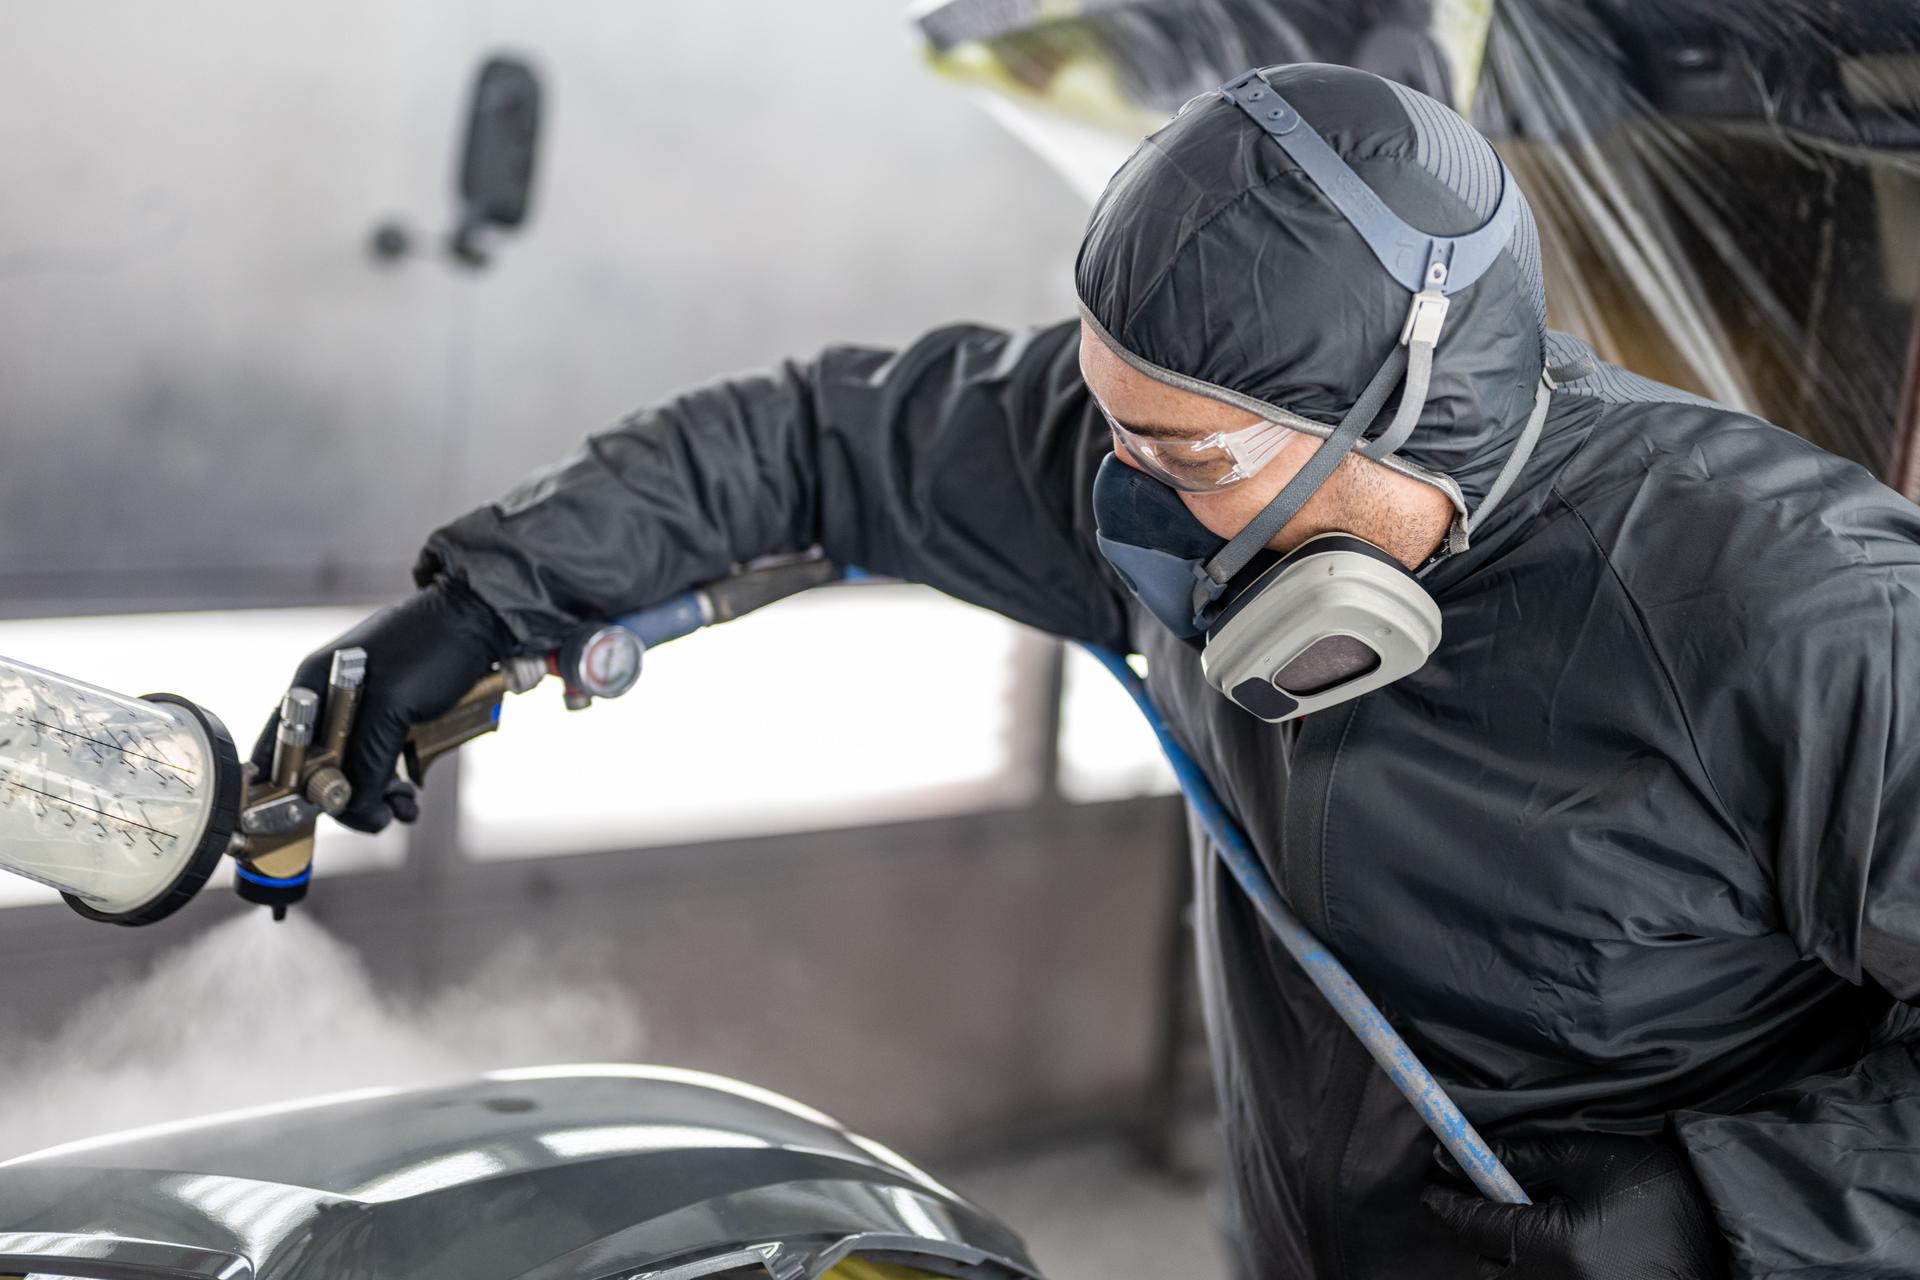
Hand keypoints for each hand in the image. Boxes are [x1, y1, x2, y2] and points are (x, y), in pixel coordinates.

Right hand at [251, 579, 511, 831]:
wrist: (483, 618)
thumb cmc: (433, 647)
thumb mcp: (394, 706)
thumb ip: (367, 757)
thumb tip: (351, 806)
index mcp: (314, 685)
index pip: (282, 747)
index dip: (283, 789)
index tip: (297, 822)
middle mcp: (330, 697)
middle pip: (320, 765)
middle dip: (345, 799)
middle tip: (378, 820)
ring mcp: (361, 706)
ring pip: (355, 766)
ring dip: (374, 796)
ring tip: (404, 811)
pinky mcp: (392, 713)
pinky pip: (380, 757)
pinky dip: (391, 781)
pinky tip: (409, 799)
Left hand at [1422, 1133, 1729, 1279]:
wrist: (1724, 1247)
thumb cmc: (1663, 1199)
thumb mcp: (1596, 1162)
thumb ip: (1530, 1157)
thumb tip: (1474, 1152)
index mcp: (1555, 1247)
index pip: (1476, 1224)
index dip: (1448, 1201)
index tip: (1430, 1185)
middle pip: (1488, 1259)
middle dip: (1480, 1227)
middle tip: (1485, 1193)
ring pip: (1510, 1278)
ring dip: (1505, 1250)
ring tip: (1531, 1218)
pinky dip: (1532, 1269)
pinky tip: (1552, 1246)